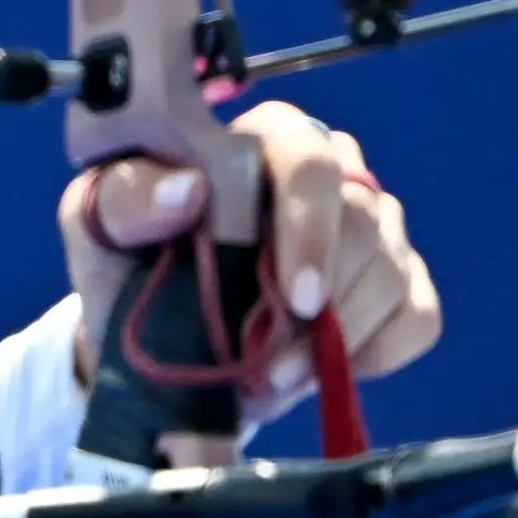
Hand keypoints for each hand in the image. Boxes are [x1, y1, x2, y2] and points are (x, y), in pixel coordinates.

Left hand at [58, 100, 442, 428]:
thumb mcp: (99, 225)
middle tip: (269, 366)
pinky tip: (326, 369)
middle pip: (367, 220)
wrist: (156, 347)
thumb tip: (187, 188)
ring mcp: (372, 230)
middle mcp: (332, 174)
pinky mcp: (397, 287)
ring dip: (339, 341)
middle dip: (325, 304)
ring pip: (394, 274)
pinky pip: (419, 318)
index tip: (294, 298)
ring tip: (274, 376)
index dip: (310, 228)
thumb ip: (127, 197)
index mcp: (264, 141)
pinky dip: (376, 354)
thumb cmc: (131, 266)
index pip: (311, 159)